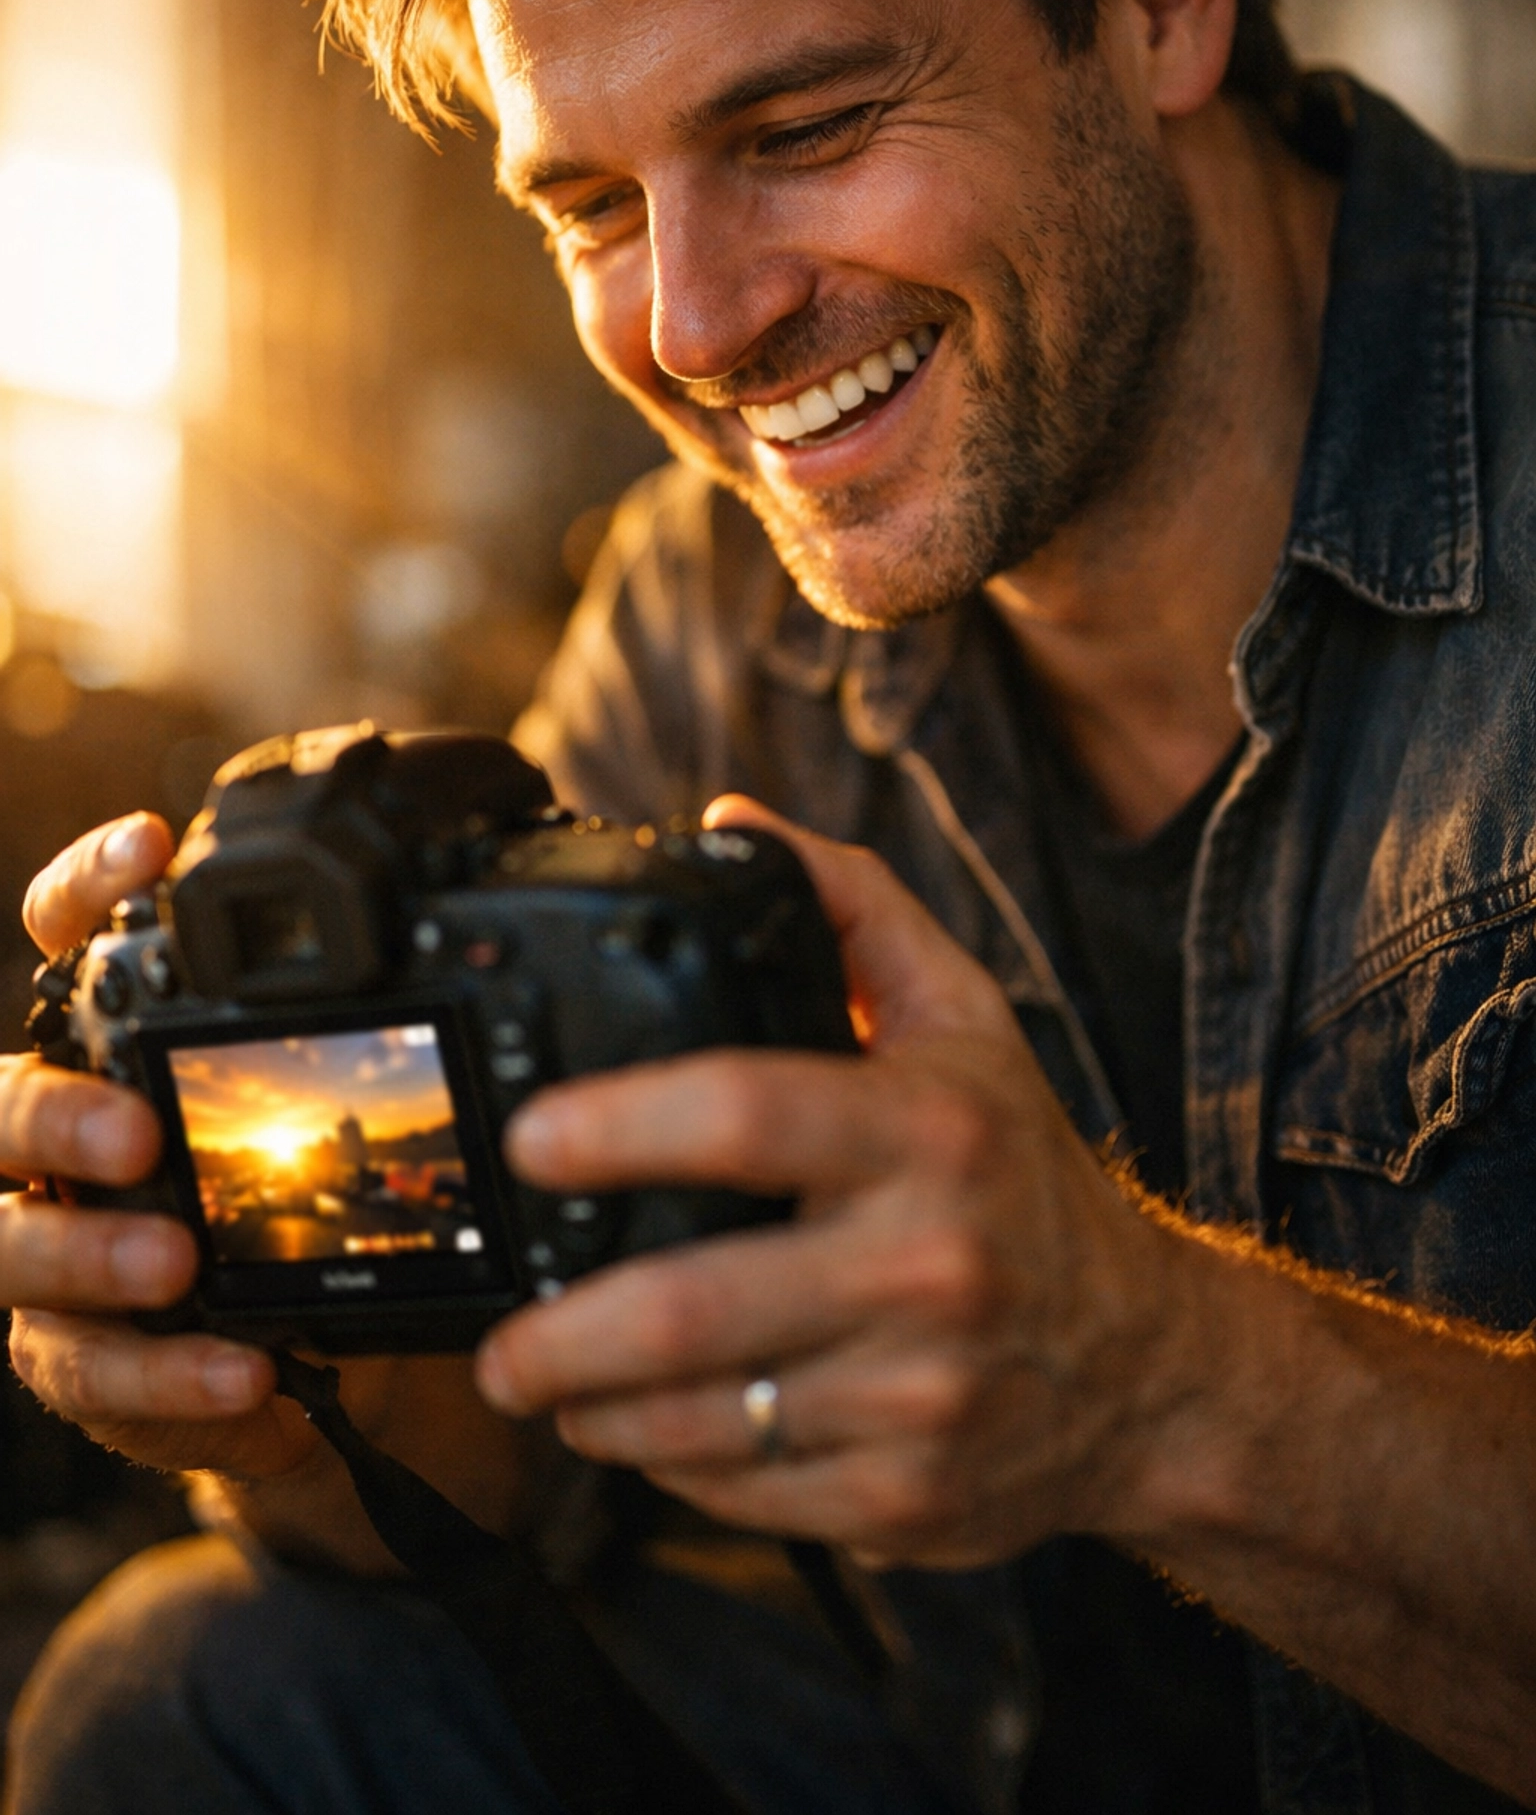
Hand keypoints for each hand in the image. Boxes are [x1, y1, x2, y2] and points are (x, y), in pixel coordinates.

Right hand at [6, 815, 306, 1479]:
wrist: (293, 1364)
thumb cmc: (292, 1214)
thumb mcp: (328, 1125)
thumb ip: (351, 1050)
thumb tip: (459, 953)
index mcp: (107, 1056)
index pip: (66, 945)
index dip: (87, 888)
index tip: (151, 846)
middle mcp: (51, 1147)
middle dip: (53, 1116)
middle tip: (136, 1130)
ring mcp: (47, 1253)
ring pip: (8, 1248)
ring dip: (89, 1254)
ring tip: (176, 1265)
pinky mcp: (75, 1362)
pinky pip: (92, 1377)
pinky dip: (169, 1382)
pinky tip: (248, 1382)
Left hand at [475, 797, 1185, 1565]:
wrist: (1152, 1372)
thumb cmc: (1028, 1181)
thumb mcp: (967, 1021)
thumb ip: (852, 910)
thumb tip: (735, 823)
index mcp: (929, 1130)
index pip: (747, 1113)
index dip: (617, 1126)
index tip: (533, 1139)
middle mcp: (926, 1264)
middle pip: (692, 1306)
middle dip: (560, 1336)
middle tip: (500, 1338)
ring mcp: (917, 1395)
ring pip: (700, 1419)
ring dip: (592, 1410)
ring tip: (546, 1382)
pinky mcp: (904, 1496)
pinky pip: (740, 1491)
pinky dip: (668, 1464)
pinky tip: (646, 1429)